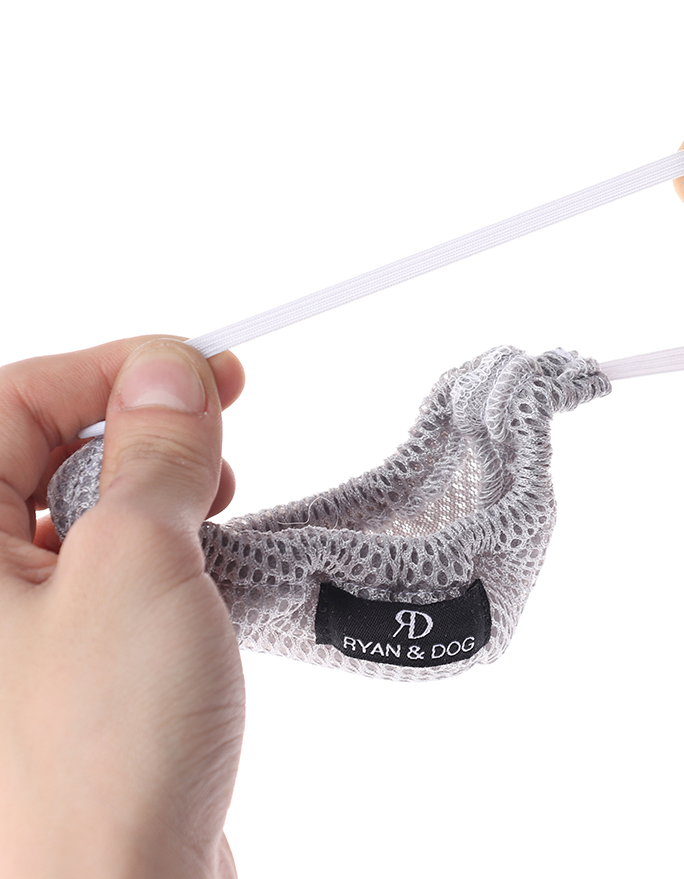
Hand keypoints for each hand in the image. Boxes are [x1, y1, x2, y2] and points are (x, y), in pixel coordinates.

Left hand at [0, 337, 244, 877]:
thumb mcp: (138, 567)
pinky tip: (208, 559)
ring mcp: (17, 627)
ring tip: (220, 498)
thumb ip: (153, 453)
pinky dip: (164, 545)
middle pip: (45, 450)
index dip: (112, 371)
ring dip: (159, 484)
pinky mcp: (68, 662)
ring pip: (85, 508)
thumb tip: (168, 372)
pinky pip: (108, 567)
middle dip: (139, 424)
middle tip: (220, 417)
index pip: (14, 402)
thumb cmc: (98, 757)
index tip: (198, 369)